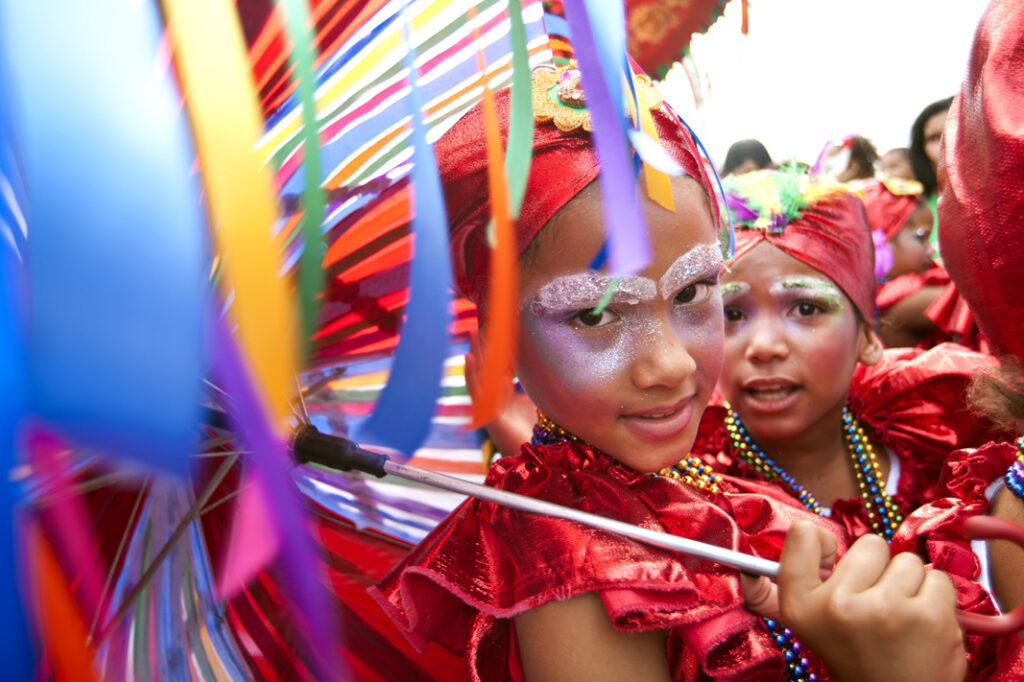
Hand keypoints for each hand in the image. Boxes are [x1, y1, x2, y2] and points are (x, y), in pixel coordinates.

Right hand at [464, 335, 535, 457]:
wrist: (536, 458)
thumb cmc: (537, 433)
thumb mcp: (539, 401)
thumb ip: (537, 384)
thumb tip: (547, 364)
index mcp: (506, 395)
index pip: (498, 367)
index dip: (495, 349)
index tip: (494, 329)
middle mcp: (496, 399)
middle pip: (486, 368)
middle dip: (482, 347)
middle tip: (477, 325)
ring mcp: (491, 408)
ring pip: (479, 377)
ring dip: (475, 355)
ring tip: (471, 336)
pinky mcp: (490, 419)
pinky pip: (478, 394)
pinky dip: (472, 376)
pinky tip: (469, 359)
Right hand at [743, 522, 965, 681]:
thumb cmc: (851, 656)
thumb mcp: (803, 628)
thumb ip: (771, 596)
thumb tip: (745, 570)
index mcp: (802, 605)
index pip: (804, 535)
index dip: (824, 543)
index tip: (834, 564)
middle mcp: (839, 605)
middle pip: (870, 544)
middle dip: (878, 570)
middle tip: (875, 604)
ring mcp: (886, 610)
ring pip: (908, 561)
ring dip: (910, 585)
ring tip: (901, 617)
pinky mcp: (929, 617)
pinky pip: (938, 579)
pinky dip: (936, 599)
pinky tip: (923, 624)